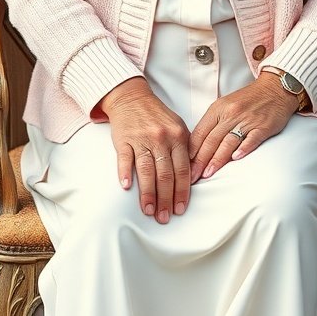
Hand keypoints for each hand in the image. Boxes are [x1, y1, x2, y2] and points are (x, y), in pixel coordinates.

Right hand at [100, 78, 190, 223]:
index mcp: (178, 136)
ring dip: (148, 193)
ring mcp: (142, 138)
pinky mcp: (123, 138)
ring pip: (146, 170)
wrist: (132, 97)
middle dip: (166, 199)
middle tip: (164, 218)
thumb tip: (193, 178)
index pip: (183, 170)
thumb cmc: (157, 116)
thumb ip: (185, 150)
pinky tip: (126, 187)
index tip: (179, 210)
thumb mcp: (178, 127)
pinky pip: (124, 158)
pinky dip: (125, 172)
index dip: (182, 192)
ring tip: (149, 211)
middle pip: (165, 174)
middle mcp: (161, 138)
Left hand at [188, 72, 299, 182]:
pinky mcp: (263, 126)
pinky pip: (252, 139)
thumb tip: (197, 147)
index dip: (192, 151)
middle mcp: (231, 114)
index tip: (186, 166)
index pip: (200, 132)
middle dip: (200, 160)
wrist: (275, 89)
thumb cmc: (248, 100)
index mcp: (218, 109)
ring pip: (228, 142)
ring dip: (217, 159)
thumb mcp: (225, 106)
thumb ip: (212, 124)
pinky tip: (236, 158)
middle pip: (212, 140)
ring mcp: (247, 120)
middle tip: (193, 176)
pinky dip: (244, 148)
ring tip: (208, 173)